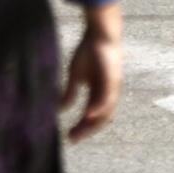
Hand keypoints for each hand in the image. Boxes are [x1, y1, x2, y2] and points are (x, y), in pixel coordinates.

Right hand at [61, 2, 122, 142]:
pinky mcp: (113, 80)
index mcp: (98, 93)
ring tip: (78, 132)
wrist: (100, 33)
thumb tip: (60, 109)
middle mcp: (107, 94)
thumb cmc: (89, 51)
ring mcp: (111, 88)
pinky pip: (107, 98)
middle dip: (85, 130)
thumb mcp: (75, 75)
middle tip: (71, 139)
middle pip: (99, 119)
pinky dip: (99, 108)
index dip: (81, 127)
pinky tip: (88, 115)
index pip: (91, 115)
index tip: (68, 136)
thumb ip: (70, 92)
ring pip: (105, 112)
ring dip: (91, 124)